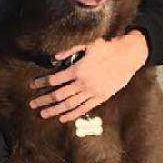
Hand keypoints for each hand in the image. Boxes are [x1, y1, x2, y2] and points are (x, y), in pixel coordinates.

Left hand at [28, 31, 148, 122]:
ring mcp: (92, 92)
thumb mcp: (89, 44)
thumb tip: (54, 57)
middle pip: (58, 95)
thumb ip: (70, 50)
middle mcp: (83, 83)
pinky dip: (72, 114)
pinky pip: (83, 109)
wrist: (130, 56)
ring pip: (69, 104)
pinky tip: (63, 118)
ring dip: (55, 110)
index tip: (32, 85)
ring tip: (43, 114)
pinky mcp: (101, 97)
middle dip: (44, 100)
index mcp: (78, 69)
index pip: (54, 79)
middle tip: (32, 104)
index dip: (42, 83)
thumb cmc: (109, 47)